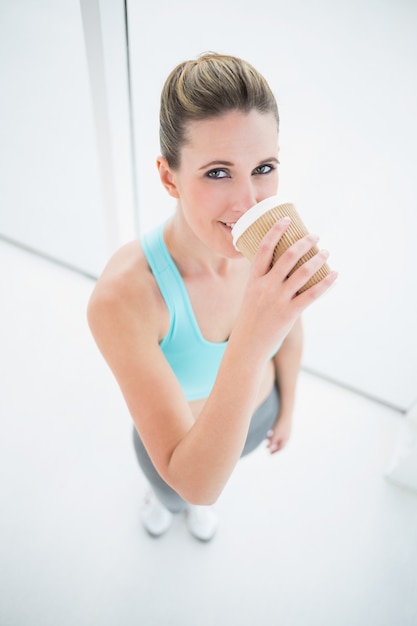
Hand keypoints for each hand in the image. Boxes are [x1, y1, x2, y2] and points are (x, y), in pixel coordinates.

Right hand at [235, 218, 336, 359]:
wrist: (246, 346)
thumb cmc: (250, 320)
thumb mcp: (251, 296)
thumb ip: (263, 281)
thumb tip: (282, 268)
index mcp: (254, 280)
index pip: (263, 249)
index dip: (275, 231)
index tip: (286, 220)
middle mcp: (265, 286)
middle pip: (288, 256)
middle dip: (304, 242)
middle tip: (315, 235)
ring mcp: (278, 299)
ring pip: (303, 272)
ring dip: (318, 259)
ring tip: (326, 252)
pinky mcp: (289, 313)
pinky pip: (312, 294)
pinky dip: (326, 282)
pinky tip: (335, 274)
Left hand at [266, 414, 291, 453]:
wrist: (286, 412)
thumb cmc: (280, 424)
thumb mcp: (275, 434)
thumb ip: (272, 442)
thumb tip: (269, 449)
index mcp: (286, 439)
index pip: (281, 448)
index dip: (275, 452)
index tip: (269, 454)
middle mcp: (287, 435)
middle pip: (280, 443)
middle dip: (273, 446)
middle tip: (266, 447)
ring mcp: (286, 430)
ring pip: (278, 437)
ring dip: (272, 439)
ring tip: (265, 439)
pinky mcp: (284, 424)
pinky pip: (278, 431)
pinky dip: (273, 433)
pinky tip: (268, 431)